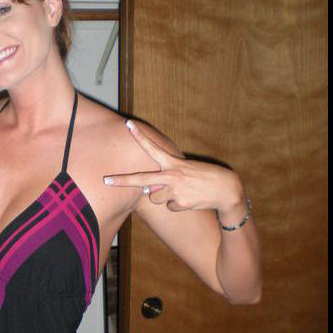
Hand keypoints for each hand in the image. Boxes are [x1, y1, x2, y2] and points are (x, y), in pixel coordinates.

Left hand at [104, 120, 245, 217]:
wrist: (226, 191)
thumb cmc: (205, 178)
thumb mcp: (186, 170)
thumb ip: (165, 178)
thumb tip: (148, 192)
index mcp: (173, 164)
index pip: (153, 147)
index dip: (140, 136)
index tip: (128, 125)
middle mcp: (171, 176)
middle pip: (141, 180)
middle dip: (122, 181)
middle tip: (106, 180)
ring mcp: (175, 191)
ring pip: (155, 199)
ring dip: (163, 198)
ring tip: (181, 192)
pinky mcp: (180, 204)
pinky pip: (169, 208)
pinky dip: (176, 206)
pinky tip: (189, 200)